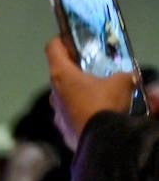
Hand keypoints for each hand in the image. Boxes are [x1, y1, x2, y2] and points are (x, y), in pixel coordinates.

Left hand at [45, 35, 135, 149]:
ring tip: (100, 91)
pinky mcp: (63, 127)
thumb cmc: (105, 105)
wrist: (100, 141)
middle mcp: (54, 92)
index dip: (62, 40)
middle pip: (61, 73)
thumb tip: (127, 76)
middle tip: (95, 67)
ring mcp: (56, 112)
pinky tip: (98, 111)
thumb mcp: (121, 81)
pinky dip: (82, 109)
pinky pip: (71, 113)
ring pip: (66, 94)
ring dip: (80, 91)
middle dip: (77, 69)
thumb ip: (122, 74)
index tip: (72, 39)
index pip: (53, 48)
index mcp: (61, 75)